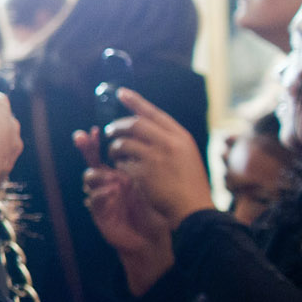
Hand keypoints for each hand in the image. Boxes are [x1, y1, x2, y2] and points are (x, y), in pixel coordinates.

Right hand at [73, 131, 174, 258]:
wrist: (154, 238)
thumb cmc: (155, 210)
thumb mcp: (150, 184)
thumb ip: (140, 167)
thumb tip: (139, 142)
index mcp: (119, 174)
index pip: (103, 154)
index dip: (95, 142)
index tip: (94, 131)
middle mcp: (108, 183)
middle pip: (91, 162)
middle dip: (85, 149)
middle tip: (81, 137)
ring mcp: (102, 197)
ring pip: (90, 178)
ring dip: (99, 174)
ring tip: (114, 177)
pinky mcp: (100, 213)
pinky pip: (94, 199)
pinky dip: (102, 193)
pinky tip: (114, 192)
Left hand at [94, 88, 214, 223]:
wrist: (193, 208)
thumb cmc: (189, 184)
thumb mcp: (186, 156)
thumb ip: (170, 141)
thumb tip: (147, 127)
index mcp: (181, 137)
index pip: (154, 113)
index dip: (135, 101)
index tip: (120, 92)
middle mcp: (169, 143)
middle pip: (134, 124)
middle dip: (117, 126)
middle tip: (108, 130)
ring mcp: (156, 157)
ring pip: (123, 143)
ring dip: (114, 148)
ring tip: (114, 154)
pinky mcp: (144, 172)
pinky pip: (122, 163)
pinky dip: (119, 165)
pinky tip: (123, 170)